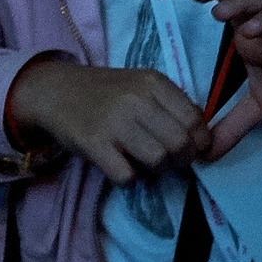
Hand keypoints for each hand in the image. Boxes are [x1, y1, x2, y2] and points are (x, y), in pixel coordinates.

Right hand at [5, 58, 210, 184]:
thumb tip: (202, 141)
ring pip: (158, 160)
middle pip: (180, 143)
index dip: (200, 142)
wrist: (58, 91)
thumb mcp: (142, 86)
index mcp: (153, 83)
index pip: (194, 119)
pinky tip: (123, 166)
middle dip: (182, 160)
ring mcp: (114, 122)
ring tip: (147, 164)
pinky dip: (130, 178)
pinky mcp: (94, 144)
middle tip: (172, 162)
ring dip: (157, 170)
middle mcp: (136, 99)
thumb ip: (171, 106)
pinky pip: (127, 176)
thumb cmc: (107, 92)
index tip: (194, 150)